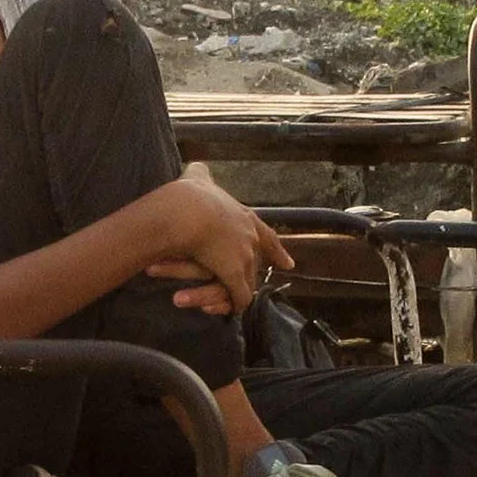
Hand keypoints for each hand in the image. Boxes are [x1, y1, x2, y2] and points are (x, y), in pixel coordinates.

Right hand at [159, 163, 295, 315]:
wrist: (187, 210)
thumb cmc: (191, 195)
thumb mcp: (199, 180)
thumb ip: (201, 175)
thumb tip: (198, 165)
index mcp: (245, 217)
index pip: (268, 236)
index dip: (277, 251)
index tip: (288, 264)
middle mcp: (251, 237)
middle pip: (259, 262)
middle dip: (256, 275)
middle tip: (252, 285)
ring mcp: (245, 257)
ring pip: (249, 281)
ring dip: (239, 292)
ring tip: (232, 303)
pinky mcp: (234, 275)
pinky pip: (240, 297)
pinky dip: (235, 305)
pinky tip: (232, 311)